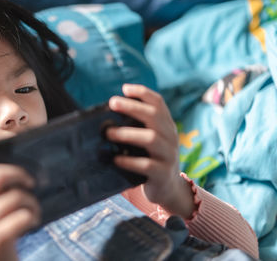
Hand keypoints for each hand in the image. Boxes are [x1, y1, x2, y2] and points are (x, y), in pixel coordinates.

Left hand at [106, 84, 194, 218]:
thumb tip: (107, 115)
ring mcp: (168, 155)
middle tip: (113, 103)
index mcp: (166, 126)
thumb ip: (137, 127)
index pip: (159, 103)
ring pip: (151, 138)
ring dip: (127, 134)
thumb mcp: (149, 141)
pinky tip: (116, 159)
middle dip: (132, 107)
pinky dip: (129, 161)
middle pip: (154, 116)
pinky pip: (147, 165)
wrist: (169, 189)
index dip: (142, 93)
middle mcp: (170, 137)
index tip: (124, 88)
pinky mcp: (162, 174)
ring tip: (108, 133)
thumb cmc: (151, 160)